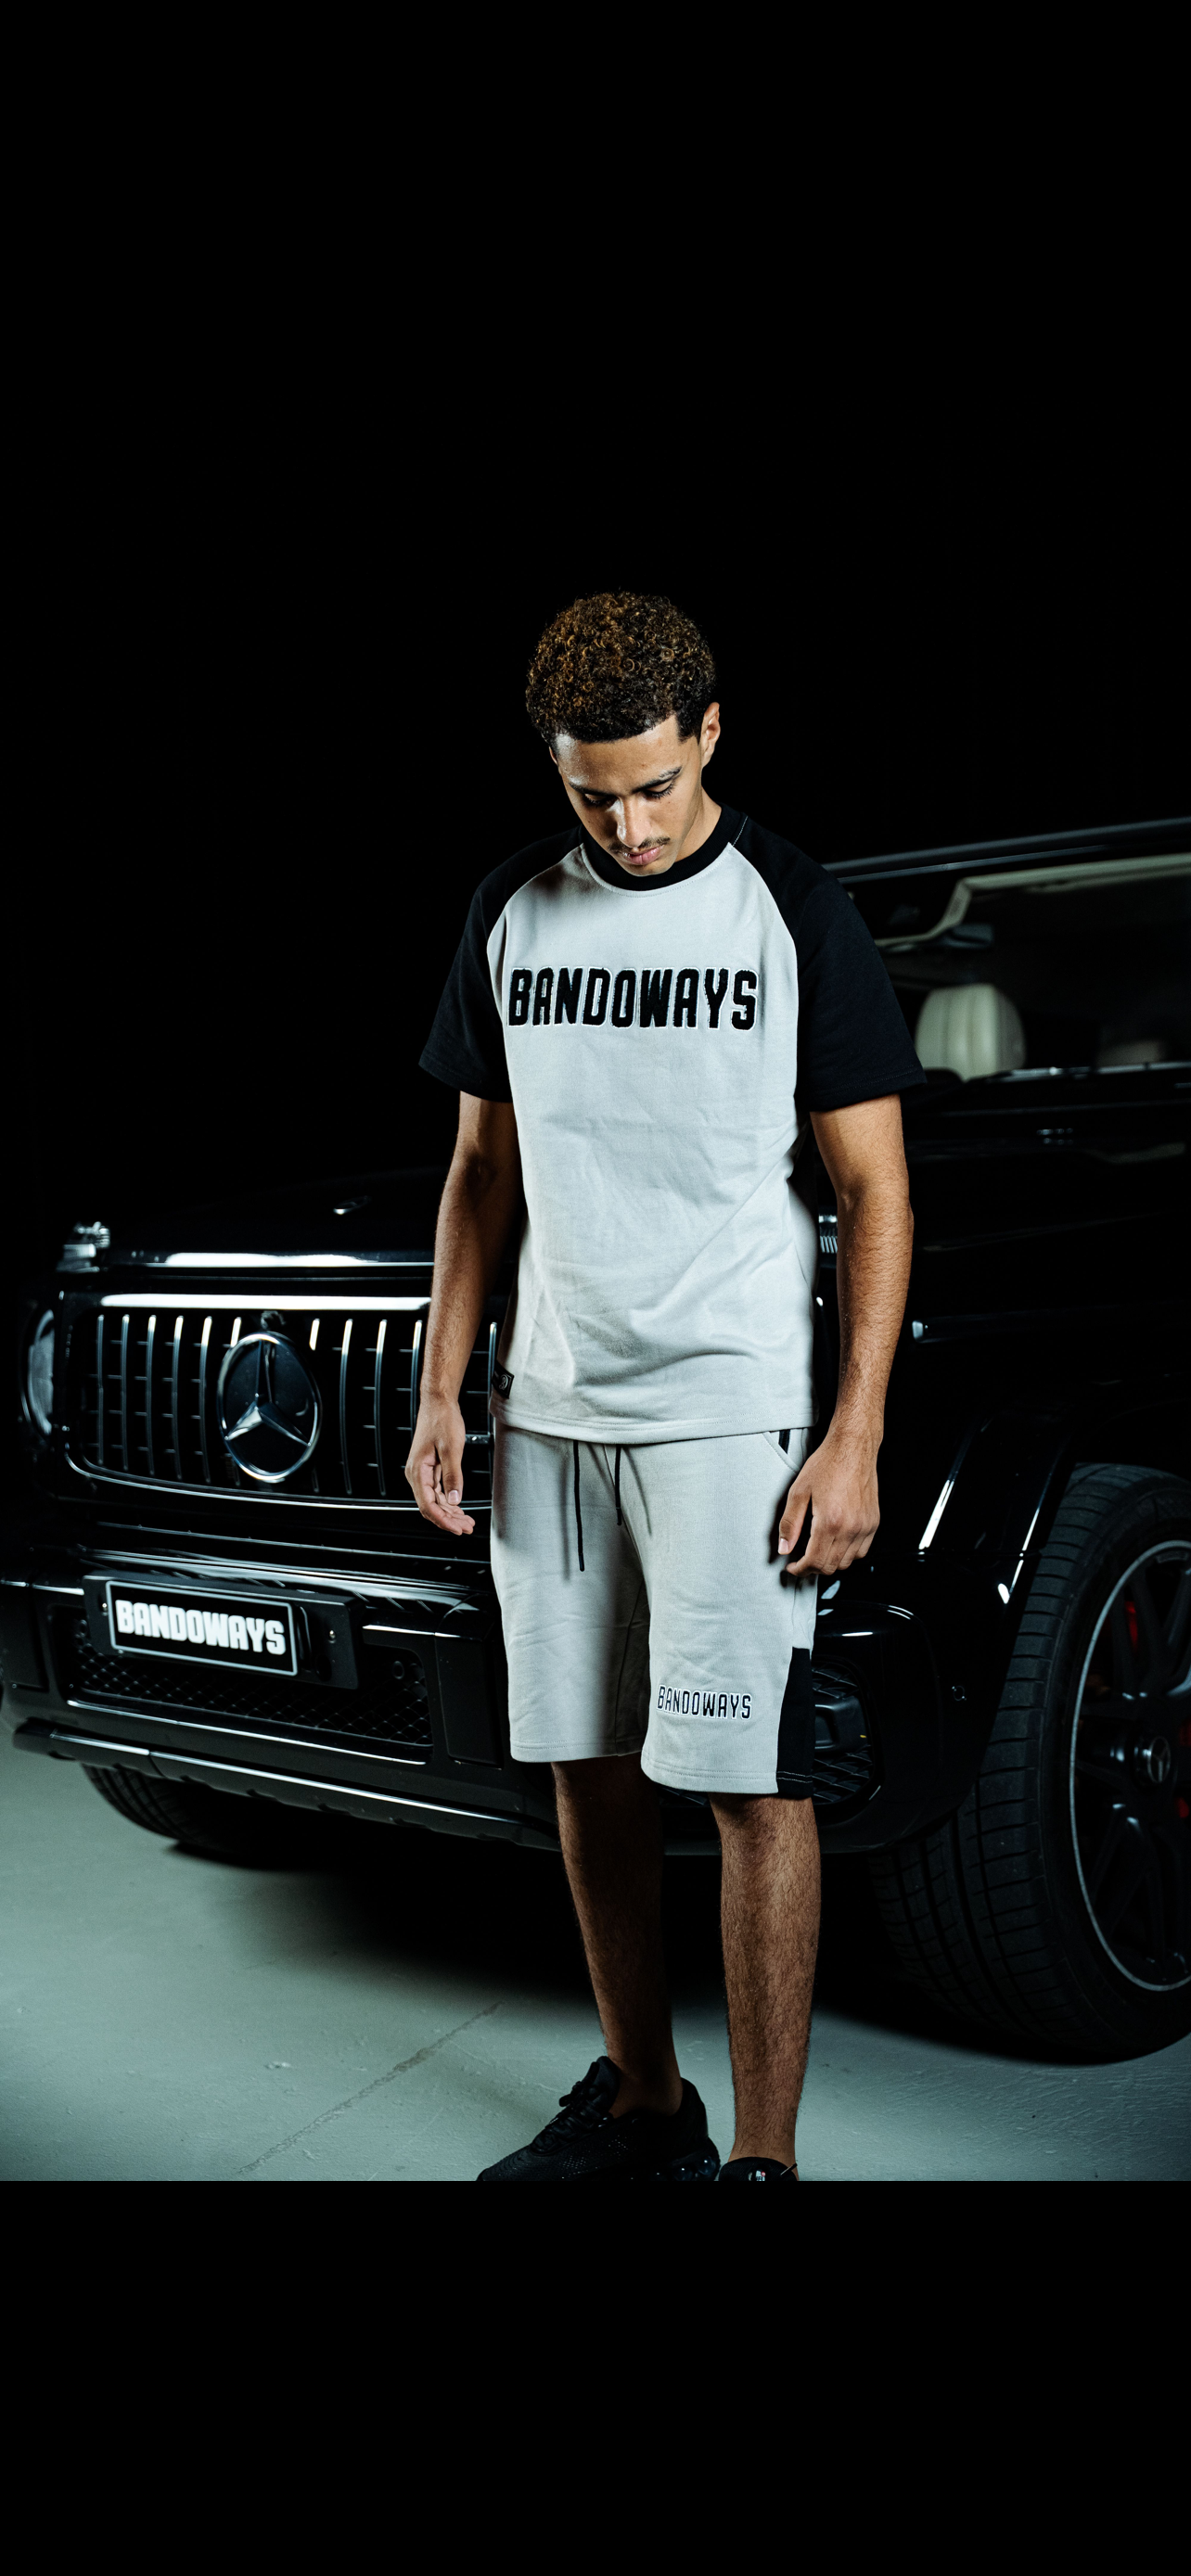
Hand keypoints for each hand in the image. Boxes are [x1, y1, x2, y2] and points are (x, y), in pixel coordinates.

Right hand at [404, 1395, 475, 1535]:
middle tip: (468, 1528)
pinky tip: (460, 1508)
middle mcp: (416, 1474)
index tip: (458, 1529)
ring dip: (450, 1512)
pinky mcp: (429, 1469)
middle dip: (449, 1520)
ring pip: (435, 1501)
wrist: (438, 1403)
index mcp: (418, 1471)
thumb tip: (454, 1500)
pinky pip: (437, 1491)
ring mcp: (422, 1472)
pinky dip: (449, 1501)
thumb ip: (453, 1476)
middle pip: (431, 1506)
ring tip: (467, 1521)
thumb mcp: (451, 1448)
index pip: (427, 1505)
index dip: (443, 1520)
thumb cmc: (442, 1420)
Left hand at [778, 1426, 879, 1578]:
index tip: (793, 1567)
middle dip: (813, 1568)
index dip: (800, 1569)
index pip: (815, 1561)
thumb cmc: (828, 1464)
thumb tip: (784, 1547)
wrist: (853, 1448)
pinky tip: (835, 1543)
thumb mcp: (799, 1492)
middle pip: (831, 1567)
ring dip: (830, 1562)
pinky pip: (861, 1551)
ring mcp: (865, 1526)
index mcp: (830, 1521)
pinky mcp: (873, 1523)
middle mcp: (851, 1527)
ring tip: (817, 1551)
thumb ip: (789, 1524)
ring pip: (847, 1562)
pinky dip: (847, 1554)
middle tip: (801, 1560)